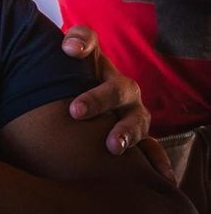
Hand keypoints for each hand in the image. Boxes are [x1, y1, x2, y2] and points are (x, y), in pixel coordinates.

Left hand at [61, 25, 173, 179]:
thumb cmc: (63, 82)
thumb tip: (70, 48)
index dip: (81, 43)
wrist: (77, 99)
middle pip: (115, 88)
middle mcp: (119, 85)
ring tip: (113, 146)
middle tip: (75, 111)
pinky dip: (156, 159)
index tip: (69, 50)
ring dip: (126, 132)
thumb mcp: (56, 67)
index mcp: (95, 61)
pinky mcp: (135, 134)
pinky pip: (150, 147)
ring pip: (135, 119)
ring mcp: (131, 111)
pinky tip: (162, 174)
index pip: (88, 42)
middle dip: (97, 99)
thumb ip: (58, 52)